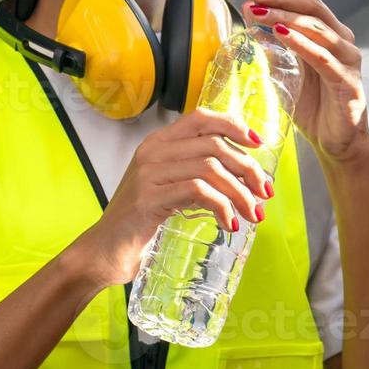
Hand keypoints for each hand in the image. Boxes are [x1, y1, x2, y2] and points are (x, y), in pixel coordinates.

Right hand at [65, 108, 271, 288]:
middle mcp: (152, 151)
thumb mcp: (172, 187)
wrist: (104, 251)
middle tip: (263, 193)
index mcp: (159, 142)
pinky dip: (222, 206)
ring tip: (253, 214)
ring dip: (239, 192)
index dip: (233, 125)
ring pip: (210, 168)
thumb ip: (199, 174)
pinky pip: (197, 191)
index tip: (258, 144)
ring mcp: (148, 173)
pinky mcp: (148, 198)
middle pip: (214, 145)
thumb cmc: (141, 220)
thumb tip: (248, 175)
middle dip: (247, 168)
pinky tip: (229, 222)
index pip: (201, 117)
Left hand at [241, 0, 368, 166]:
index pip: (303, 1)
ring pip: (317, 29)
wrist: (337, 143)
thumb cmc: (314, 105)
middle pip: (312, 7)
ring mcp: (349, 60)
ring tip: (259, 14)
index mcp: (329, 34)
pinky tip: (282, 36)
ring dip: (285, 18)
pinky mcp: (348, 82)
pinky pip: (324, 59)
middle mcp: (343, 40)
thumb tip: (248, 11)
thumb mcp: (288, 70)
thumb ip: (274, 43)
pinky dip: (303, 44)